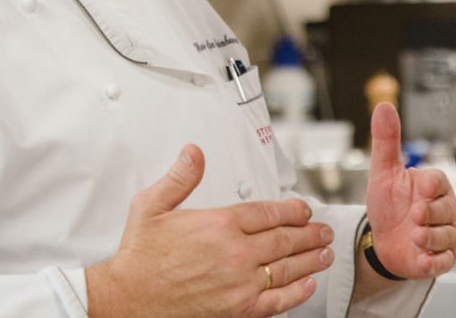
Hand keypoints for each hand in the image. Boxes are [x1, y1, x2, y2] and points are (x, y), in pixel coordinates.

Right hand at [87, 144, 334, 317]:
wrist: (131, 296)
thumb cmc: (140, 255)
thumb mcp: (151, 205)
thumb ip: (179, 177)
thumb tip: (193, 153)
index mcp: (218, 224)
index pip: (267, 212)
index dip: (291, 209)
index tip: (302, 209)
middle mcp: (235, 253)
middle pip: (284, 239)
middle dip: (309, 233)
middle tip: (322, 230)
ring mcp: (240, 283)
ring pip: (287, 268)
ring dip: (310, 259)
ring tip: (324, 253)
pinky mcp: (239, 309)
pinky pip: (278, 300)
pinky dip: (297, 292)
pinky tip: (307, 284)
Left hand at [364, 102, 455, 280]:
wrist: (382, 239)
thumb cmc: (386, 203)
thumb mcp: (382, 171)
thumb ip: (386, 141)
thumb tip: (384, 105)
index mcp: (432, 186)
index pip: (439, 181)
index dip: (431, 185)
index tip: (420, 187)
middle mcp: (444, 210)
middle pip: (447, 209)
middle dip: (431, 213)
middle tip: (415, 215)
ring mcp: (445, 235)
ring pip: (448, 236)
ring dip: (431, 237)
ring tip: (415, 236)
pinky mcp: (441, 258)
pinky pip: (445, 261)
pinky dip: (434, 261)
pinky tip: (421, 258)